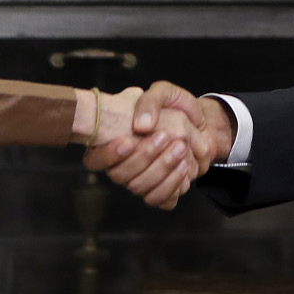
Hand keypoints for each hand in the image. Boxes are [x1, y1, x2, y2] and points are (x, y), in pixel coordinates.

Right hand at [84, 81, 233, 208]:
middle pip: (118, 175)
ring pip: (139, 188)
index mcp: (113, 142)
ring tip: (179, 149)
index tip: (127, 141)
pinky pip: (159, 199)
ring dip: (160, 169)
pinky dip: (172, 184)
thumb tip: (141, 125)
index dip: (106, 156)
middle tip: (165, 137)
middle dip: (143, 157)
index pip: (93, 160)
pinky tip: (183, 166)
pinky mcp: (160, 192)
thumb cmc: (175, 108)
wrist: (199, 124)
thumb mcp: (163, 94)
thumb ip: (149, 101)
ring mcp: (140, 181)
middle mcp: (122, 166)